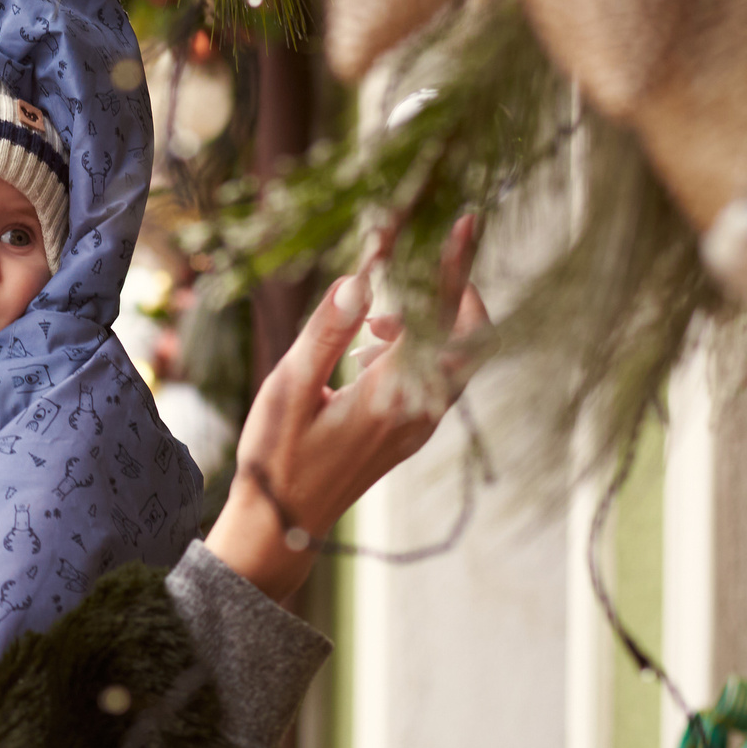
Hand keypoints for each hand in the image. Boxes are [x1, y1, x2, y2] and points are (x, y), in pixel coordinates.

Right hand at [204, 216, 489, 602]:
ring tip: (371, 320)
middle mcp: (420, 409)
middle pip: (469, 335)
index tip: (464, 221)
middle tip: (410, 267)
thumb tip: (359, 277)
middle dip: (449, 290)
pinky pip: (436, 375)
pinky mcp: (412, 431)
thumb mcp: (290, 389)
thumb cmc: (277, 457)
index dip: (455, 265)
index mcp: (392, 394)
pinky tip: (370, 347)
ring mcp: (421, 423)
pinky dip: (416, 346)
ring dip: (425, 321)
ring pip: (453, 355)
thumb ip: (327, 331)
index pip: (440, 316)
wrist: (283, 525)